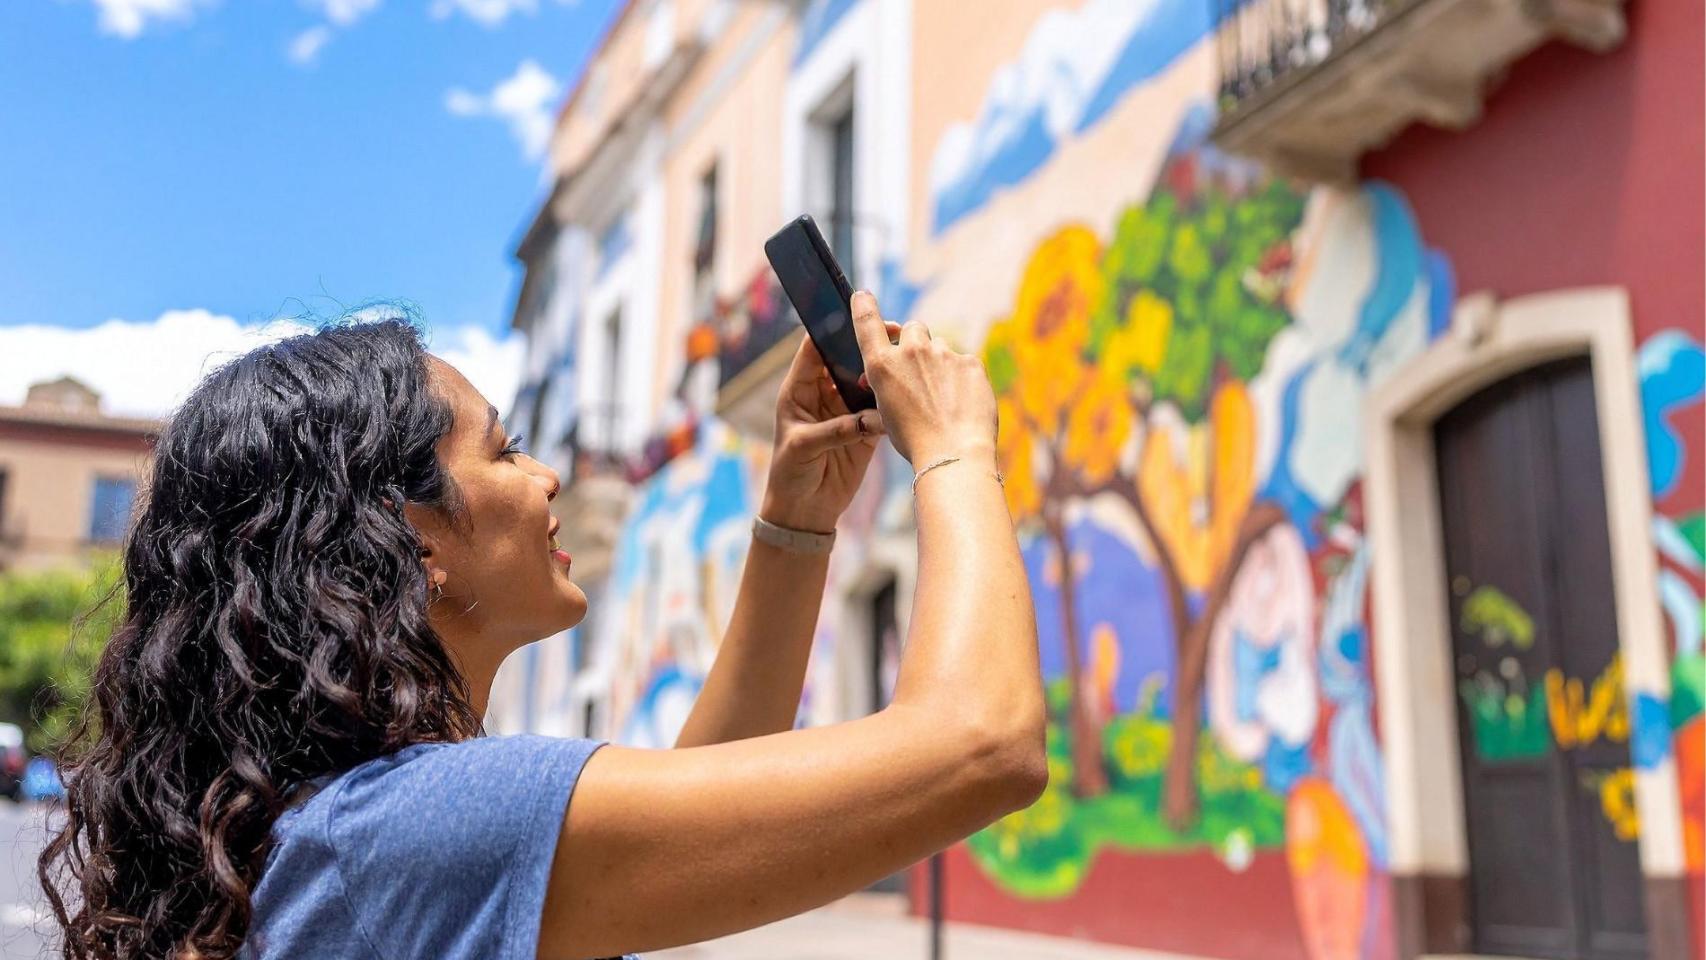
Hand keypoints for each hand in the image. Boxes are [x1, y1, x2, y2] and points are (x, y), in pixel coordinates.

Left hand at [761, 332, 890, 532]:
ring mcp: (847, 411)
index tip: (854, 318)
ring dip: (883, 373)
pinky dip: (894, 403)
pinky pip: (882, 410)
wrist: (806, 512)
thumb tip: (870, 419)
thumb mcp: (804, 447)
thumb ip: (836, 430)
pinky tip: (909, 395)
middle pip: (846, 359)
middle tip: (891, 335)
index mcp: (800, 390)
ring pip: (868, 382)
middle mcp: (825, 394)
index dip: (831, 330)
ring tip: (904, 361)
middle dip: (866, 347)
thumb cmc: (790, 475)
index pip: (814, 349)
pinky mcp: (867, 430)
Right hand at [850, 291, 996, 468]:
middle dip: (915, 343)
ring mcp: (943, 355)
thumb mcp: (885, 413)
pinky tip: (963, 404)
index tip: (862, 295)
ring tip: (945, 399)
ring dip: (940, 364)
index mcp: (882, 365)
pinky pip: (965, 363)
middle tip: (920, 371)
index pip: (867, 322)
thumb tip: (891, 372)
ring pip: (941, 348)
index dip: (863, 305)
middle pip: (913, 329)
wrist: (953, 454)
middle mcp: (911, 352)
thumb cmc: (915, 441)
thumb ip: (887, 383)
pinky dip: (963, 379)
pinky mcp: (971, 362)